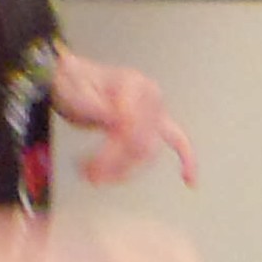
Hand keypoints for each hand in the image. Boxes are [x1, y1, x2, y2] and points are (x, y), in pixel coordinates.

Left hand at [48, 50, 196, 187]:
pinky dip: (186, 159)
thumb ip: (96, 107)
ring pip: (148, 152)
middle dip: (113, 163)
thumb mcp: (75, 93)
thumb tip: (118, 121)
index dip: (110, 150)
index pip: (130, 125)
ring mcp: (155, 110)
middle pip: (140, 142)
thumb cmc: (72, 84)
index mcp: (133, 83)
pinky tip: (189, 181)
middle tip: (87, 175)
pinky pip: (178, 141)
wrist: (72, 79)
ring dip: (124, 171)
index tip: (85, 164)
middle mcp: (150, 95)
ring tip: (95, 177)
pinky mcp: (156, 124)